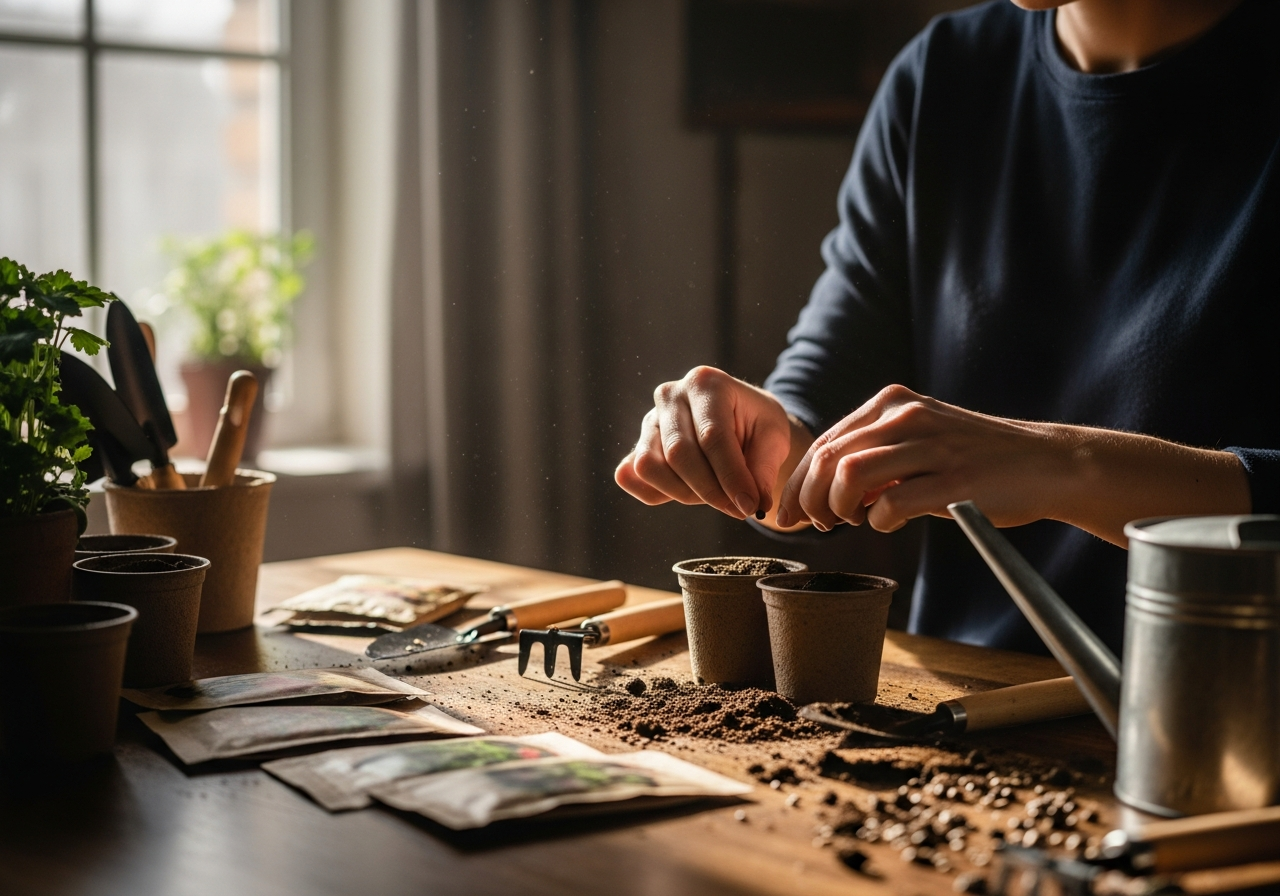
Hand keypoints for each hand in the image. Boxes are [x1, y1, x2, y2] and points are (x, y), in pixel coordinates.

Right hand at [615, 366, 797, 519]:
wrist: (737, 418)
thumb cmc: (756, 423)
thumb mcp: (774, 437)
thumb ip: (764, 469)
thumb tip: (754, 504)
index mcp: (707, 383)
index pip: (712, 436)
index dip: (731, 477)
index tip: (749, 506)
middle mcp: (671, 395)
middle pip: (679, 453)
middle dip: (710, 490)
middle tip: (739, 510)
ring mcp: (649, 419)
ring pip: (651, 466)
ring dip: (685, 493)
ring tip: (717, 496)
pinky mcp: (638, 443)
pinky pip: (633, 477)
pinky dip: (658, 493)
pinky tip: (689, 493)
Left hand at [775, 384, 1250, 546]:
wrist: (1045, 463)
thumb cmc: (976, 460)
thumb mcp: (919, 442)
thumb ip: (874, 456)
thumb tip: (822, 490)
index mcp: (893, 403)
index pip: (826, 441)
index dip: (799, 480)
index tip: (790, 510)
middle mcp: (908, 416)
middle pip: (829, 457)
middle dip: (809, 497)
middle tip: (814, 523)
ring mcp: (932, 445)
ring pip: (851, 474)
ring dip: (838, 506)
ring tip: (846, 522)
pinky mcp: (954, 479)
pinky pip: (893, 503)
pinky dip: (879, 519)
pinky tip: (886, 522)